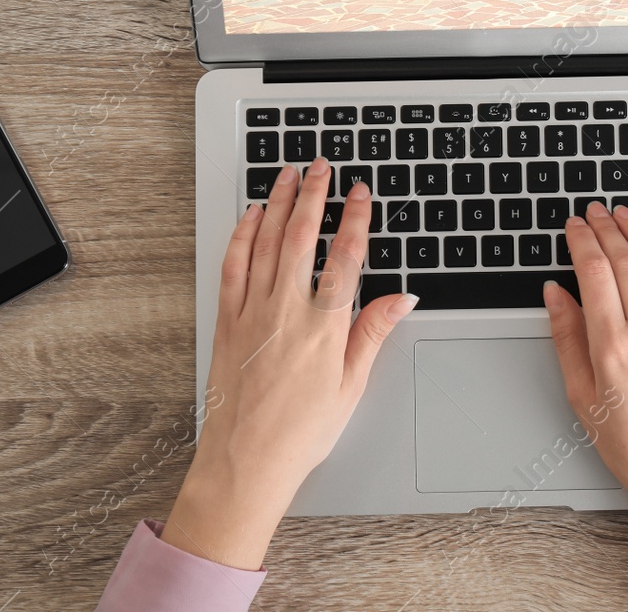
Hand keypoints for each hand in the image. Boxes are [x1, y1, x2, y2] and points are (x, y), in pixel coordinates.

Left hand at [163, 158, 416, 568]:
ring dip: (278, 203)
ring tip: (288, 175)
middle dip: (314, 195)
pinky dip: (242, 235)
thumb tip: (400, 298)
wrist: (246, 461)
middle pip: (302, 236)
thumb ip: (373, 333)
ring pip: (266, 242)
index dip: (356, 219)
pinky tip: (250, 216)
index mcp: (324, 327)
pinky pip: (234, 265)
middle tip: (322, 166)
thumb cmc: (299, 432)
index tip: (361, 194)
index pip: (346, 257)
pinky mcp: (227, 321)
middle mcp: (286, 311)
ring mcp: (252, 312)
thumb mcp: (351, 386)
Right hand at [544, 202, 627, 604]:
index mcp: (613, 347)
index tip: (574, 226)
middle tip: (595, 211)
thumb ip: (567, 339)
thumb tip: (556, 294)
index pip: (594, 272)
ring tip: (626, 218)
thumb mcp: (582, 397)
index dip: (582, 240)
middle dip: (608, 228)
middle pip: (627, 260)